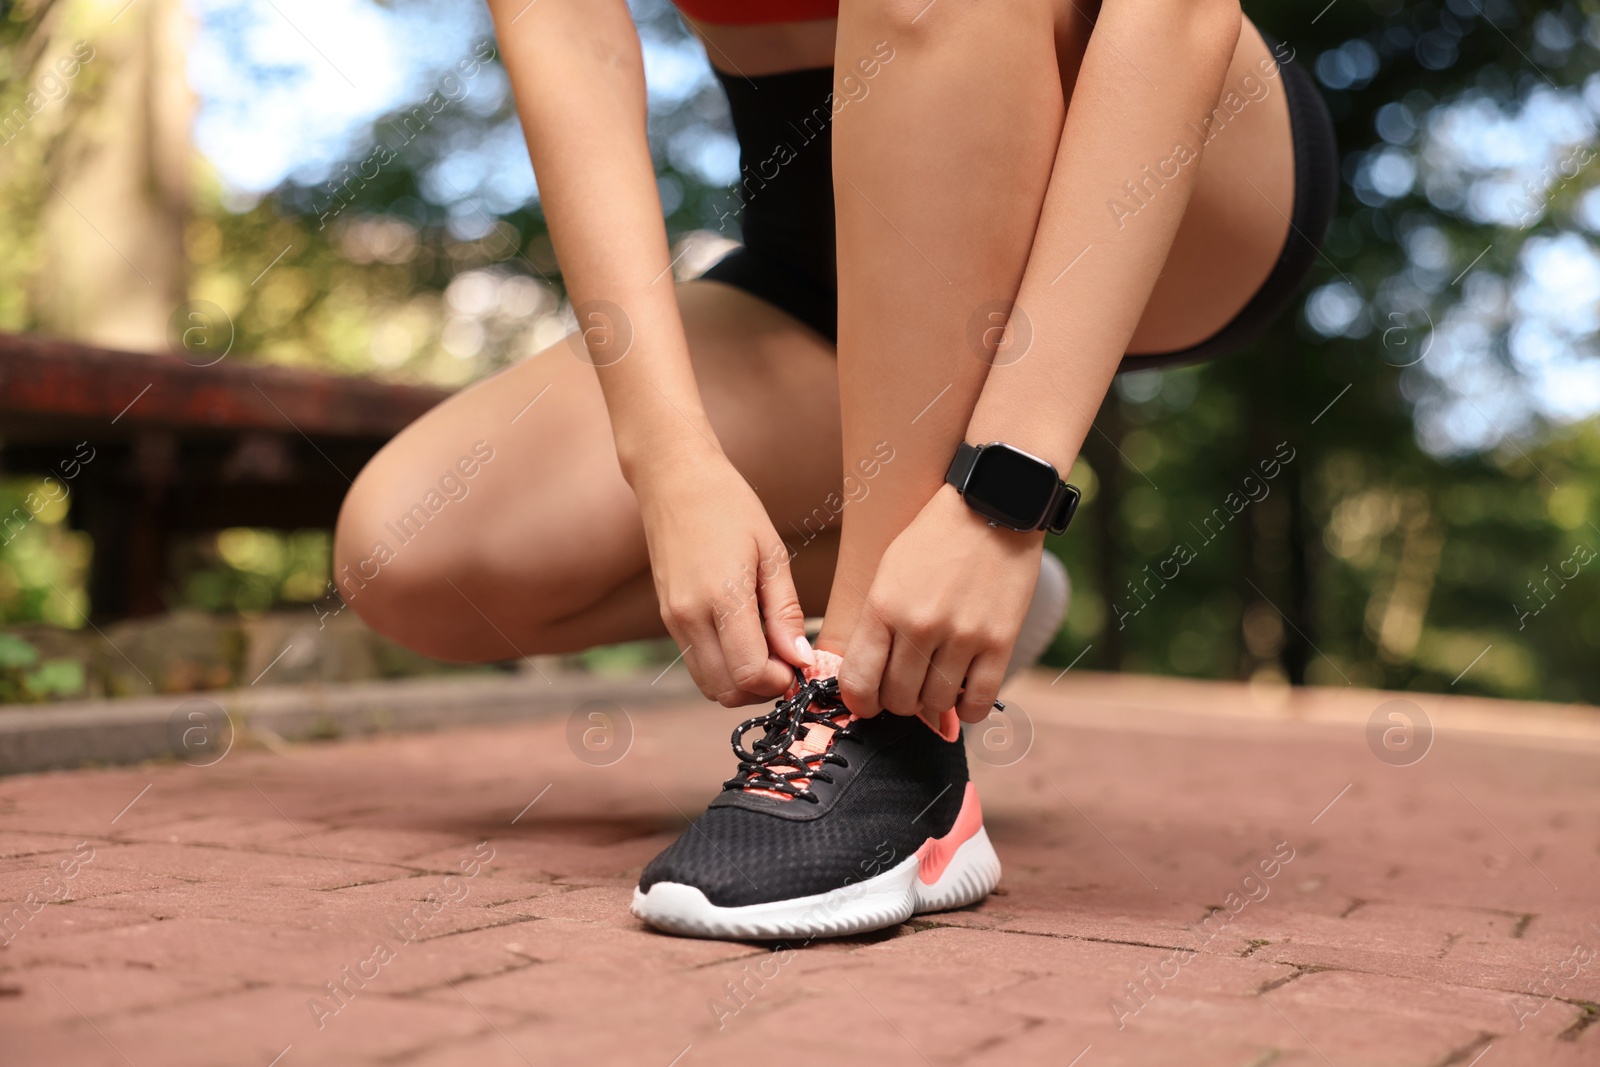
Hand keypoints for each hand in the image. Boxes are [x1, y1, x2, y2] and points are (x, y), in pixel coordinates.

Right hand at [634, 447, 812, 705]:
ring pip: (709, 685)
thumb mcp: (771, 553)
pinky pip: (697, 664)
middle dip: (762, 688)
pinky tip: (744, 637)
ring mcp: (673, 620)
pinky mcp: (667, 618)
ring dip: (742, 681)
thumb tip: (801, 659)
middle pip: (727, 691)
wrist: (673, 478)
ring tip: (767, 648)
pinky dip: (724, 666)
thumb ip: (785, 611)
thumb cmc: (730, 506)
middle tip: (786, 659)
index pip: (750, 674)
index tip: (799, 661)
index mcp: (721, 598)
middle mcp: (690, 617)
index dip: (780, 681)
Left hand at [840, 483, 1041, 722]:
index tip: (867, 703)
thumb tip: (871, 679)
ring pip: (935, 704)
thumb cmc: (934, 539)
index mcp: (883, 607)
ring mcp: (962, 636)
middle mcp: (919, 626)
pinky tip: (962, 696)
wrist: (992, 506)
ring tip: (934, 683)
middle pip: (897, 699)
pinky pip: (978, 701)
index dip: (859, 702)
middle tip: (905, 688)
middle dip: (896, 702)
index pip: (858, 681)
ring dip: (932, 704)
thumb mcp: (888, 572)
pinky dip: (966, 709)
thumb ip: (876, 625)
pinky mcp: (1000, 641)